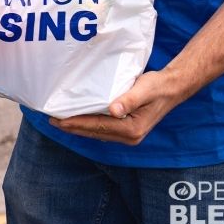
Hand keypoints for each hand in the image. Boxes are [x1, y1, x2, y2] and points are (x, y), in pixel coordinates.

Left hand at [49, 70, 185, 144]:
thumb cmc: (157, 86)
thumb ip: (129, 100)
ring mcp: (128, 134)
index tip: (58, 120)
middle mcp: (130, 136)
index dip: (76, 124)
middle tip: (51, 120)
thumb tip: (113, 110)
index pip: (98, 127)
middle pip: (95, 132)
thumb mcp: (144, 89)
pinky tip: (78, 119)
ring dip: (78, 127)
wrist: (171, 88)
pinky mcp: (127, 129)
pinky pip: (102, 129)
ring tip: (60, 121)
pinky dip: (88, 125)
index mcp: (132, 129)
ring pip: (97, 132)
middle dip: (73, 127)